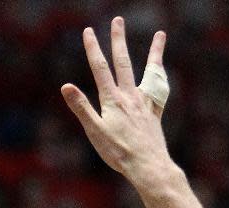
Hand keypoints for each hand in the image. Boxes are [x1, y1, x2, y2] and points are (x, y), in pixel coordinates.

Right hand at [61, 18, 170, 187]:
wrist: (147, 166)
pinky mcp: (154, 113)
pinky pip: (160, 91)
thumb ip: (81, 107)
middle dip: (118, 41)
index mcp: (112, 100)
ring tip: (160, 34)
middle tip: (117, 21)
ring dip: (153, 52)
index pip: (100, 68)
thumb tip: (66, 86)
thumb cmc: (119, 152)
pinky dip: (161, 79)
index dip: (93, 49)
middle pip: (123, 62)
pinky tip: (162, 71)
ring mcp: (144, 104)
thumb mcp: (95, 131)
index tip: (88, 31)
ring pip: (148, 71)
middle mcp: (129, 96)